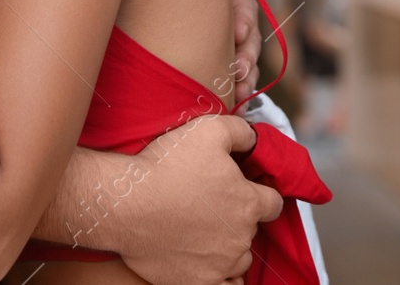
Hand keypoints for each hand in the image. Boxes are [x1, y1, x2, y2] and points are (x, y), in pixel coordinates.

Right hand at [117, 114, 281, 284]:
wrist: (127, 204)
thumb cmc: (166, 165)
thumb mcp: (208, 130)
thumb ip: (240, 132)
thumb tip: (253, 139)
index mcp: (248, 203)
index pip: (273, 202)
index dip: (260, 193)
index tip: (244, 188)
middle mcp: (240, 237)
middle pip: (252, 230)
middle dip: (238, 218)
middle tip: (211, 205)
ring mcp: (220, 264)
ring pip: (239, 258)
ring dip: (229, 247)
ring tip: (204, 232)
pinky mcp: (198, 282)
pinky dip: (221, 276)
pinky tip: (210, 263)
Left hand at [231, 0, 261, 100]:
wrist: (181, 7)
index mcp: (236, 4)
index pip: (245, 12)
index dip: (243, 23)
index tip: (239, 33)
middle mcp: (240, 29)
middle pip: (250, 46)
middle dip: (246, 60)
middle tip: (239, 71)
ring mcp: (236, 52)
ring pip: (247, 69)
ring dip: (246, 82)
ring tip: (239, 95)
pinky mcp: (227, 71)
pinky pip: (238, 86)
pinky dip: (238, 97)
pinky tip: (235, 107)